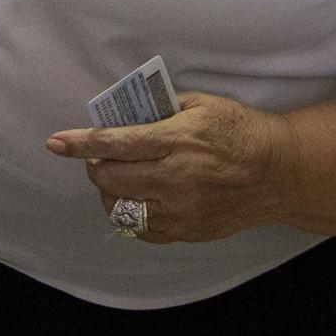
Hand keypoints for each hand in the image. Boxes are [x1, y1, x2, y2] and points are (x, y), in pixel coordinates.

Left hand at [43, 91, 284, 244]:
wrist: (279, 172)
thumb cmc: (239, 130)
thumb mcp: (201, 104)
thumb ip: (160, 109)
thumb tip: (122, 115)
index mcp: (177, 140)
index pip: (115, 143)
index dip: (80, 144)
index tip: (56, 143)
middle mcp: (176, 178)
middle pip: (110, 180)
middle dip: (96, 167)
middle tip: (101, 158)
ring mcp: (182, 210)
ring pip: (121, 209)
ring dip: (110, 193)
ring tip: (118, 180)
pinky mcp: (189, 232)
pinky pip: (143, 230)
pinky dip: (132, 214)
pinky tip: (139, 199)